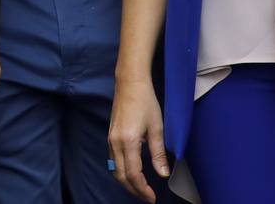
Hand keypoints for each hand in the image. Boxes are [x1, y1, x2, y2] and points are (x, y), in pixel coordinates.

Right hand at [108, 70, 168, 201]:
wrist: (130, 83)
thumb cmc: (145, 101)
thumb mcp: (157, 128)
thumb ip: (159, 153)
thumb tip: (163, 174)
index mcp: (128, 141)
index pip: (133, 174)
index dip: (142, 189)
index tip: (152, 198)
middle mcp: (115, 142)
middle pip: (121, 176)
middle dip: (134, 190)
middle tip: (147, 197)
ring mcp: (111, 139)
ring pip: (115, 169)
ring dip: (127, 182)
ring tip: (141, 188)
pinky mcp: (111, 136)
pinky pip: (113, 160)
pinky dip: (122, 171)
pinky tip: (132, 172)